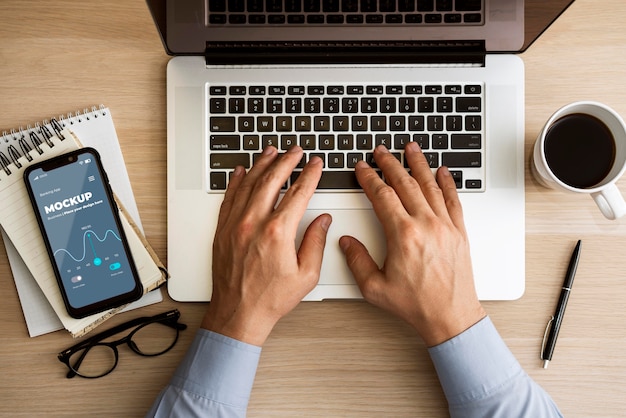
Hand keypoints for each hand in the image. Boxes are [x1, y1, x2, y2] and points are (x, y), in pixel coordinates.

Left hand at [201, 146, 330, 345]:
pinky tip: (241, 171)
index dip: (309, 175)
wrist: (238, 314)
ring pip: (248, 184)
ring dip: (261, 164)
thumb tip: (323, 220)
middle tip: (295, 150)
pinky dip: (236, 181)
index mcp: (277, 233)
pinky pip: (229, 197)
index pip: (298, 193)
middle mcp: (253, 223)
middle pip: (272, 180)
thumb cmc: (270, 298)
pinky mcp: (222, 230)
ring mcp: (234, 225)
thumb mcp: (306, 275)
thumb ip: (316, 243)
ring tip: (272, 151)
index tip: (315, 164)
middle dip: (286, 160)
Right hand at [339, 143, 485, 346]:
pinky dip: (447, 183)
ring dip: (418, 164)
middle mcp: (426, 225)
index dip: (369, 178)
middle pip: (405, 184)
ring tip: (410, 148)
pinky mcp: (459, 232)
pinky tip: (442, 172)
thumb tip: (346, 241)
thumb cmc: (416, 304)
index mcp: (403, 235)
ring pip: (430, 185)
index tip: (363, 168)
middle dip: (390, 164)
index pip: (382, 196)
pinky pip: (453, 200)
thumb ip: (357, 261)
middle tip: (381, 151)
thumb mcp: (374, 288)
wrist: (450, 316)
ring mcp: (445, 226)